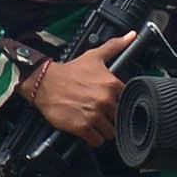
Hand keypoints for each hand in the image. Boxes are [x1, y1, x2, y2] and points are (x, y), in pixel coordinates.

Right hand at [16, 38, 133, 145]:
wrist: (45, 83)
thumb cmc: (70, 71)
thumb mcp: (94, 56)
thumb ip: (115, 46)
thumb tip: (132, 35)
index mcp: (112, 85)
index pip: (128, 102)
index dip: (121, 105)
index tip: (113, 105)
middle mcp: (105, 100)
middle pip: (120, 119)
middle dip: (112, 119)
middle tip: (102, 115)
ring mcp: (94, 115)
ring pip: (110, 132)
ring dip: (104, 130)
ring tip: (96, 123)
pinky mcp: (82, 127)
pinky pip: (97, 141)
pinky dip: (94, 139)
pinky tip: (88, 131)